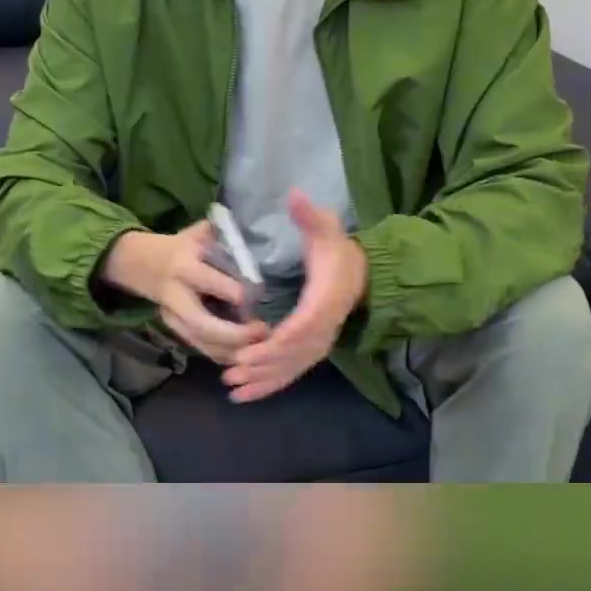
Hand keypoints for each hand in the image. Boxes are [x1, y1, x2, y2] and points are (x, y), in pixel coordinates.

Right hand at [151, 221, 268, 363]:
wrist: (140, 265)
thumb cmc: (178, 247)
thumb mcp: (195, 234)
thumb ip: (219, 235)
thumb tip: (249, 235)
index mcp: (182, 266)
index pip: (206, 280)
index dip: (230, 290)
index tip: (256, 296)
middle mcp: (176, 295)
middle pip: (202, 323)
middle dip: (234, 333)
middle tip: (262, 330)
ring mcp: (173, 317)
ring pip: (201, 342)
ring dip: (232, 349)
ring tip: (260, 346)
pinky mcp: (175, 330)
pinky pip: (200, 348)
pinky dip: (222, 354)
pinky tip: (244, 353)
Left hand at [222, 190, 367, 403]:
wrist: (359, 275)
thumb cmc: (335, 250)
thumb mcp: (325, 228)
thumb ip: (309, 215)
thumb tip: (295, 194)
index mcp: (325, 298)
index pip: (304, 323)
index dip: (282, 338)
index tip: (257, 347)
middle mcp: (324, 327)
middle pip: (293, 353)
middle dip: (263, 364)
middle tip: (233, 370)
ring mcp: (318, 343)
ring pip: (290, 368)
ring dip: (261, 380)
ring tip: (231, 386)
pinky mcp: (310, 352)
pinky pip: (290, 373)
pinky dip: (268, 386)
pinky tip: (242, 396)